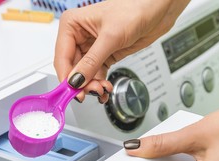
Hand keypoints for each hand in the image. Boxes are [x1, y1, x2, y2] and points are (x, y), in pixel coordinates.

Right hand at [54, 0, 189, 102]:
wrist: (156, 10)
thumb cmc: (134, 9)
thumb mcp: (110, 37)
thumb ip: (92, 61)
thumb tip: (76, 80)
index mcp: (72, 25)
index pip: (62, 57)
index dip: (66, 77)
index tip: (72, 92)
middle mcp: (79, 36)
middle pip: (73, 68)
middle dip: (82, 83)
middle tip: (93, 92)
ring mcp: (92, 47)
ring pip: (85, 74)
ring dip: (92, 85)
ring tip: (102, 90)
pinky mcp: (105, 55)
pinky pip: (97, 74)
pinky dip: (100, 83)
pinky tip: (105, 90)